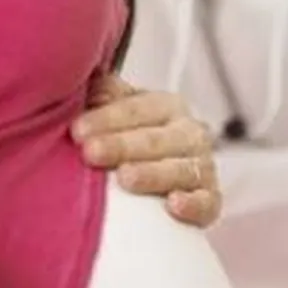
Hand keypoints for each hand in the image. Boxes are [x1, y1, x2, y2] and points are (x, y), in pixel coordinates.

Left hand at [71, 74, 220, 226]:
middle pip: (156, 139)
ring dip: (153, 174)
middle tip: (91, 152)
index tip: (77, 131)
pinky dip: (193, 204)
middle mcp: (190, 133)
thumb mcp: (119, 113)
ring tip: (125, 178)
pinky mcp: (210, 200)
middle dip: (122, 145)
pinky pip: (207, 202)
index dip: (107, 118)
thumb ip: (103, 97)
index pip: (137, 109)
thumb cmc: (132, 141)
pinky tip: (173, 205)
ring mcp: (203, 167)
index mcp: (167, 106)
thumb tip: (85, 82)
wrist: (161, 178)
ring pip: (181, 169)